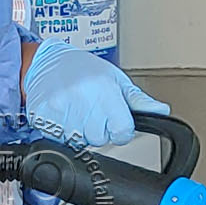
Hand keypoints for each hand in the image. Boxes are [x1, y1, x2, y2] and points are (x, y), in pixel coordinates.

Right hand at [21, 39, 167, 148]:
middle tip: (87, 108)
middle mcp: (84, 101)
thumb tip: (162, 111)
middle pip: (100, 139)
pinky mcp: (43, 117)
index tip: (110, 115)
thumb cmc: (81, 69)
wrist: (43, 62)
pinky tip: (61, 114)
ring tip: (73, 109)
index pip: (123, 132)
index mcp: (106, 91)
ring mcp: (62, 110)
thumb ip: (138, 100)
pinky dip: (60, 131)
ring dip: (78, 131)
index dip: (119, 127)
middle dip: (96, 128)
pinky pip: (59, 140)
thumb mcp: (115, 79)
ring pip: (80, 142)